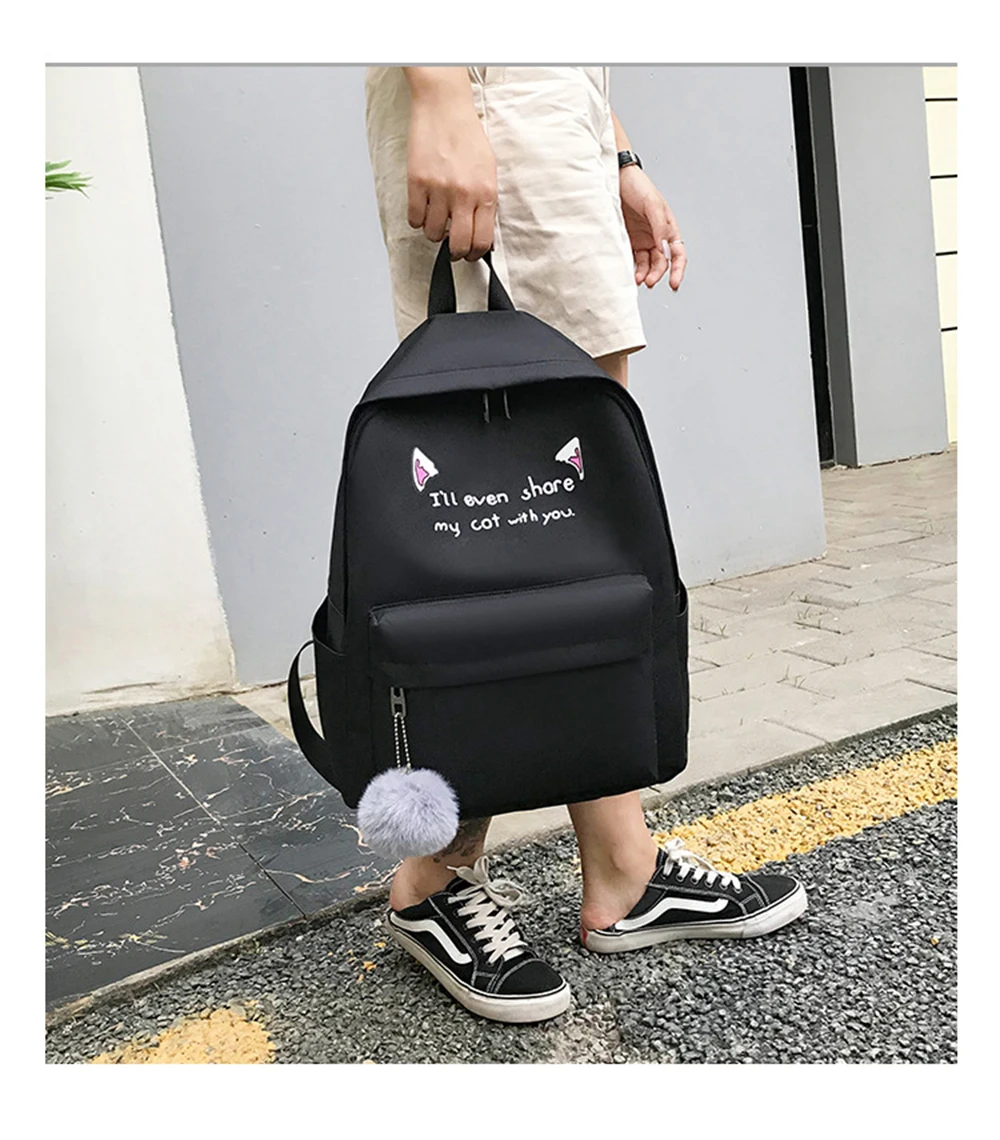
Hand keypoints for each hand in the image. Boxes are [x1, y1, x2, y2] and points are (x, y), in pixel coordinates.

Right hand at [406, 77, 496, 260]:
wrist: (445, 107)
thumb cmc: (467, 136)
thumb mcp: (488, 170)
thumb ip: (486, 201)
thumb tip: (481, 230)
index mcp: (485, 192)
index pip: (482, 240)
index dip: (475, 254)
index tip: (470, 253)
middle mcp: (463, 194)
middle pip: (458, 244)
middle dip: (455, 252)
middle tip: (452, 248)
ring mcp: (439, 189)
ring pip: (432, 234)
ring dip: (433, 232)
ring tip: (436, 219)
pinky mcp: (417, 182)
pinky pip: (414, 218)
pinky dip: (417, 219)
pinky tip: (423, 209)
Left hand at [618, 165, 686, 290]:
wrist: (615, 178)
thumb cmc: (637, 185)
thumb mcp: (652, 204)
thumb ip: (659, 227)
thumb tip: (664, 249)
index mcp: (668, 227)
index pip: (678, 254)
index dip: (678, 269)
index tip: (674, 283)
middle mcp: (656, 236)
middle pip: (662, 263)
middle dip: (658, 274)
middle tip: (650, 282)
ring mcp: (642, 240)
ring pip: (648, 264)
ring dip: (646, 274)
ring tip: (639, 280)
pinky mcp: (628, 241)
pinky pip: (634, 260)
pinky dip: (634, 269)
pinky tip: (632, 274)